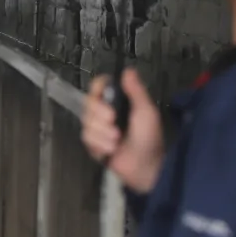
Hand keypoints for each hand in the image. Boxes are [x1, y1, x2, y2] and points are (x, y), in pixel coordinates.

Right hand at [82, 69, 164, 192]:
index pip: (98, 86)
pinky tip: (110, 151)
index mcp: (119, 101)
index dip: (97, 90)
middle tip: (115, 122)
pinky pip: (86, 138)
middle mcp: (105, 112)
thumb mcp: (145, 111)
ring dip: (102, 134)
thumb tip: (128, 70)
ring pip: (86, 122)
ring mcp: (98, 129)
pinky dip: (99, 145)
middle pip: (88, 104)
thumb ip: (136, 90)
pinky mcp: (93, 144)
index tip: (104, 97)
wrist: (146, 166)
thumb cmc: (149, 137)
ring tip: (117, 142)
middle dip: (100, 116)